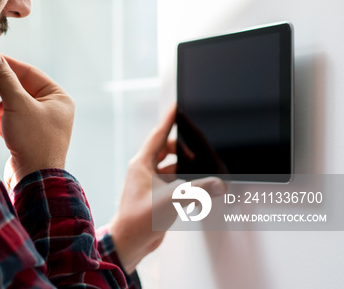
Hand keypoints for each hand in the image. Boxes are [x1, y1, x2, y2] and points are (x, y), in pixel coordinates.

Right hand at [0, 52, 74, 189]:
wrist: (33, 181)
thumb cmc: (32, 140)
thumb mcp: (16, 104)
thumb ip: (4, 79)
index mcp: (59, 98)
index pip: (30, 72)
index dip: (9, 64)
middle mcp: (54, 109)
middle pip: (23, 88)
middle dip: (5, 89)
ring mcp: (43, 124)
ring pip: (17, 104)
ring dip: (4, 107)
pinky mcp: (31, 137)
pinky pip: (15, 120)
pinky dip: (5, 121)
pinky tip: (1, 128)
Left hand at [109, 104, 225, 272]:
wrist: (130, 242)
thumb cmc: (140, 219)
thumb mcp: (172, 200)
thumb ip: (197, 190)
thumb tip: (219, 183)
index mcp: (142, 164)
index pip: (158, 135)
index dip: (169, 120)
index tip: (177, 106)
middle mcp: (145, 170)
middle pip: (168, 149)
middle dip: (184, 148)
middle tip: (200, 149)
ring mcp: (151, 183)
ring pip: (173, 166)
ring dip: (187, 167)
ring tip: (204, 168)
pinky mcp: (158, 196)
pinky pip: (175, 181)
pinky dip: (187, 182)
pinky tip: (199, 187)